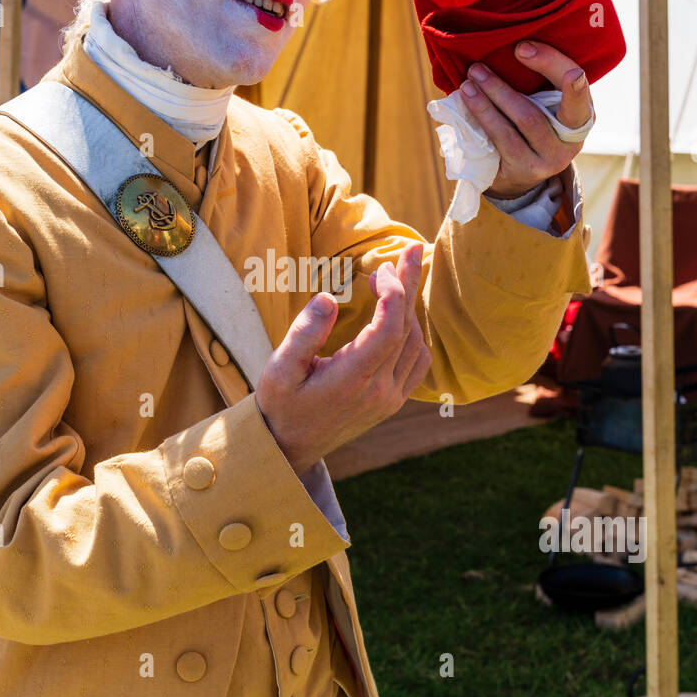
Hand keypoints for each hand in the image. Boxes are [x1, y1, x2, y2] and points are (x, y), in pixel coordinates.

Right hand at [256, 243, 430, 475]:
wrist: (289, 446)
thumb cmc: (280, 403)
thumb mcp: (279, 368)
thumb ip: (304, 333)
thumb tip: (326, 298)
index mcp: (352, 381)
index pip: (389, 330)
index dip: (393, 294)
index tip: (381, 267)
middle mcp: (379, 391)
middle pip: (407, 330)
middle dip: (409, 285)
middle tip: (410, 250)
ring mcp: (390, 399)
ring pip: (416, 344)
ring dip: (410, 307)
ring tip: (399, 275)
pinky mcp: (393, 402)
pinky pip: (417, 362)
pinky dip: (414, 332)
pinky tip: (401, 313)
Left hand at [459, 39, 593, 198]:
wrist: (522, 174)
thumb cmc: (534, 125)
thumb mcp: (548, 106)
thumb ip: (543, 82)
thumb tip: (513, 47)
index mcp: (582, 118)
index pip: (572, 89)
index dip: (553, 66)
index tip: (522, 48)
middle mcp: (569, 143)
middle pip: (534, 114)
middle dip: (501, 89)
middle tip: (477, 68)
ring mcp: (546, 161)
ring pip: (516, 127)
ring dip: (486, 103)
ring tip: (467, 84)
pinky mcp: (523, 171)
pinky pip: (500, 142)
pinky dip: (482, 119)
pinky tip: (467, 105)